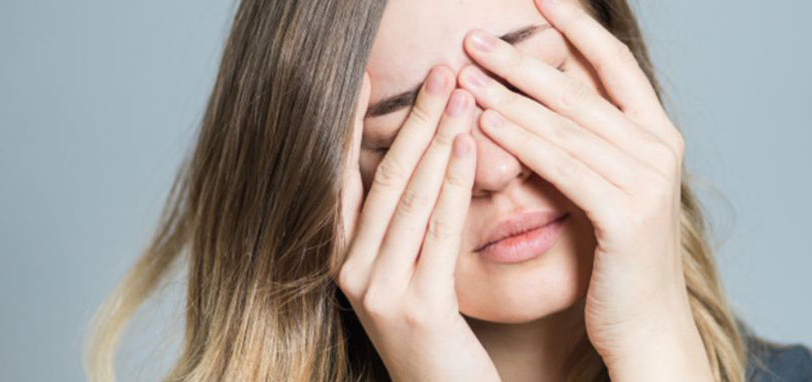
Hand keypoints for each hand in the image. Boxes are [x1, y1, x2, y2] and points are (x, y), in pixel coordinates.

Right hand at [336, 67, 499, 381]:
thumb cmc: (436, 339)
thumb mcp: (408, 276)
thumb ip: (405, 226)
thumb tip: (421, 159)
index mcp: (343, 259)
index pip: (343, 177)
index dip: (352, 124)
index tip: (367, 76)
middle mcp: (351, 272)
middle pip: (383, 177)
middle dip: (415, 120)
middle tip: (441, 70)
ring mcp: (380, 290)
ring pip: (409, 197)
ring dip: (438, 139)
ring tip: (462, 93)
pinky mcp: (419, 307)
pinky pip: (438, 230)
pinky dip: (454, 183)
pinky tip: (469, 148)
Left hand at [457, 0, 712, 379]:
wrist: (646, 326)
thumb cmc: (617, 261)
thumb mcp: (604, 189)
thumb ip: (583, 145)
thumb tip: (532, 99)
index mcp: (658, 136)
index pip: (615, 65)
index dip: (576, 29)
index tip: (538, 0)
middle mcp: (660, 149)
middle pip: (580, 91)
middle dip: (522, 60)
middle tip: (473, 37)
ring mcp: (648, 180)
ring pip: (566, 126)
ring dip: (509, 96)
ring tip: (465, 74)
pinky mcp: (627, 214)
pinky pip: (563, 166)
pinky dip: (523, 141)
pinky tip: (487, 123)